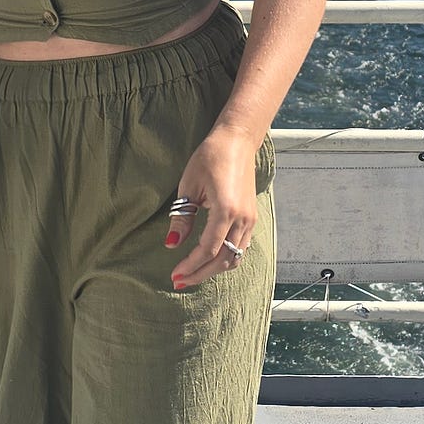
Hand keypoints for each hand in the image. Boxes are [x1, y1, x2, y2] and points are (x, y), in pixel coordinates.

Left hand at [164, 127, 258, 288]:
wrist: (237, 142)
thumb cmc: (210, 158)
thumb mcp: (189, 186)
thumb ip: (183, 217)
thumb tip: (172, 243)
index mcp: (226, 210)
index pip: (208, 249)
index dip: (190, 266)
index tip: (174, 275)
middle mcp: (242, 219)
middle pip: (223, 260)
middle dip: (200, 274)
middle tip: (179, 281)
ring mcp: (250, 220)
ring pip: (235, 257)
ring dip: (213, 269)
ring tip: (192, 274)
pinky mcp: (251, 218)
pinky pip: (240, 248)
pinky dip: (225, 258)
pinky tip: (209, 259)